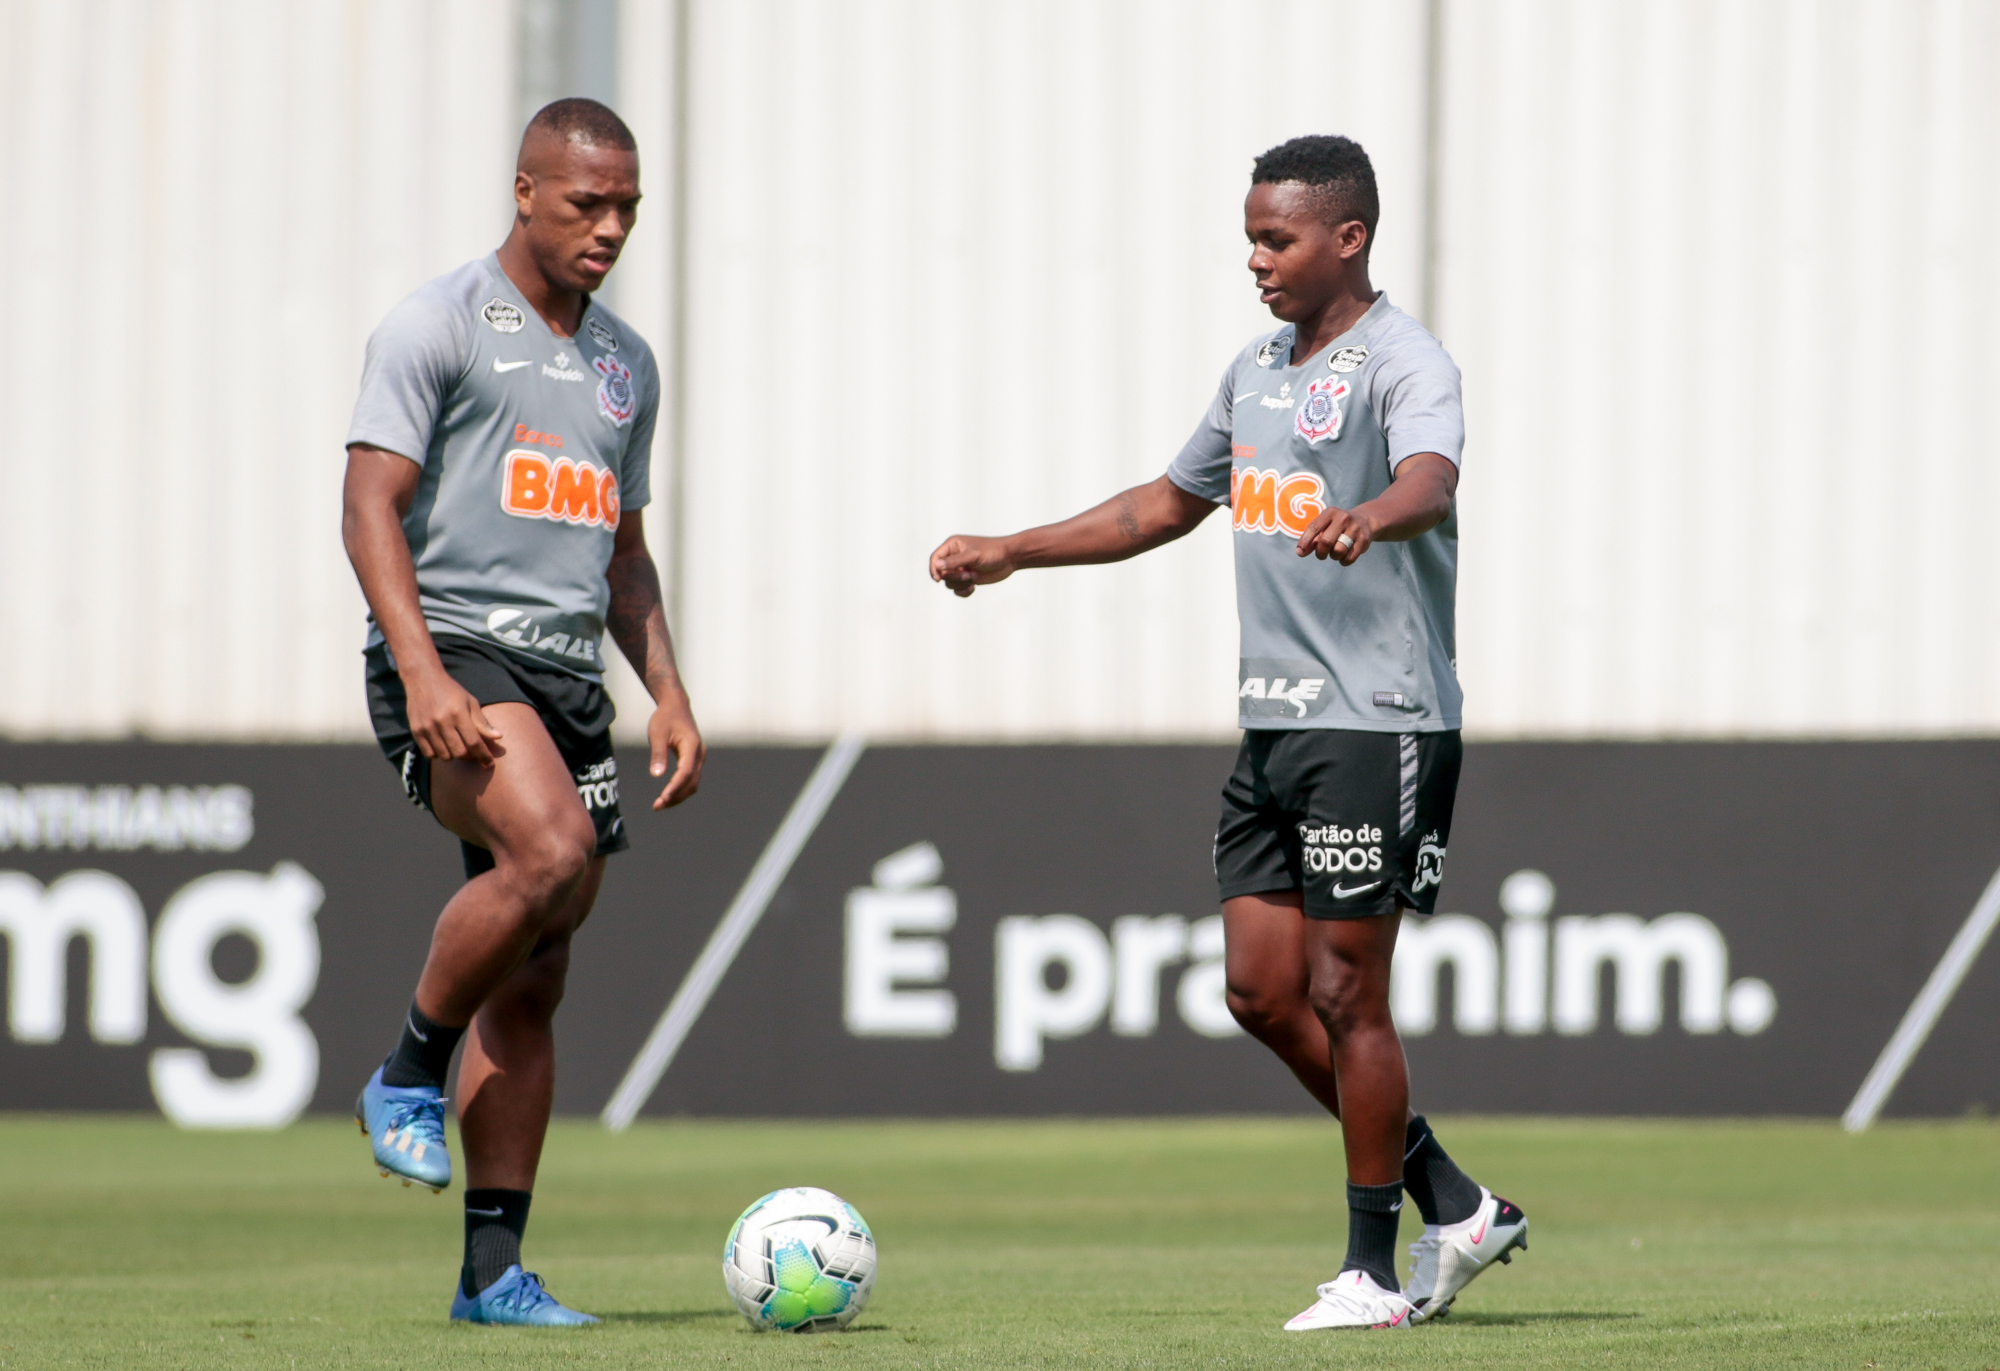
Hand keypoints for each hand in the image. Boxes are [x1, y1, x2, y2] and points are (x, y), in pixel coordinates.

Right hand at [404, 667, 502, 764]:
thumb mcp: (470, 702)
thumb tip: (498, 737)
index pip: (474, 742)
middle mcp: (442, 721)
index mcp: (458, 713)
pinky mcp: (416, 731)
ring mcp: (427, 727)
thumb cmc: (451, 691)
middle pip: (460, 752)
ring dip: (454, 755)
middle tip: (473, 752)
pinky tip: (443, 746)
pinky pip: (430, 754)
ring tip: (458, 746)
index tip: (489, 763)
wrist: (423, 679)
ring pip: (445, 756)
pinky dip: (439, 755)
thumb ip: (482, 721)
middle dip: (470, 756)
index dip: (484, 755)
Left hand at [647, 691, 705, 809]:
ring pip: (693, 783)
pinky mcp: (694, 760)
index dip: (675, 787)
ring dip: (679, 795)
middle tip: (658, 806)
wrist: (676, 706)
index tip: (662, 799)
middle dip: (676, 796)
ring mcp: (698, 758)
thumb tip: (656, 775)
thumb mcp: (657, 733)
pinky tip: (668, 794)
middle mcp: (699, 754)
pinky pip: (690, 779)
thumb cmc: (665, 718)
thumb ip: (658, 754)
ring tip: (661, 804)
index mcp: (692, 746)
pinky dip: (680, 789)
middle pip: (691, 782)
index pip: (685, 772)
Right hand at [929, 535, 1014, 596]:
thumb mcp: (973, 555)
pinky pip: (957, 590)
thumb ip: (955, 561)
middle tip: (968, 576)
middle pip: (941, 573)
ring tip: (973, 578)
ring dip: (960, 584)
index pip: (935, 558)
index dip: (934, 569)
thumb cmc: (992, 552)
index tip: (938, 579)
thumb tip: (937, 566)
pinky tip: (973, 588)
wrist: (1010, 558)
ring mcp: (960, 569)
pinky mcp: (967, 579)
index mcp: (952, 546)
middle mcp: (954, 557)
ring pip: (949, 583)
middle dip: (953, 577)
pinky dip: (963, 591)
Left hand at [1296, 504, 1375, 565]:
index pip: (1314, 527)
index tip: (1300, 553)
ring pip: (1338, 551)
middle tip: (1321, 554)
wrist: (1365, 520)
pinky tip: (1344, 556)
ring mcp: (1355, 528)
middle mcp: (1343, 518)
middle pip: (1326, 541)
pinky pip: (1349, 558)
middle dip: (1320, 552)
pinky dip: (1343, 561)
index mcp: (1330, 513)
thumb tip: (1300, 552)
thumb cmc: (1337, 526)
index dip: (1305, 541)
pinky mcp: (1364, 540)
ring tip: (1335, 553)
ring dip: (1333, 557)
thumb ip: (1313, 538)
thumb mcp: (1325, 526)